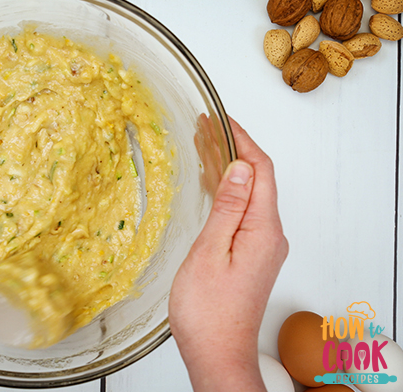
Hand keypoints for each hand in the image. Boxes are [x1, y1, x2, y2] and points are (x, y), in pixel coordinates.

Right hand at [169, 118, 287, 391]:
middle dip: (234, 149)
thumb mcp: (210, 253)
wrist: (216, 353)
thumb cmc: (207, 311)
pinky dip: (228, 192)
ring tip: (203, 147)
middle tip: (205, 127)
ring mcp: (262, 247)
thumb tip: (240, 168)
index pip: (261, 171)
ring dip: (229, 169)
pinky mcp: (252, 257)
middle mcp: (270, 236)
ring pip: (250, 195)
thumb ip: (228, 208)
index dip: (242, 140)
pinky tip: (211, 185)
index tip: (220, 119)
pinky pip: (244, 213)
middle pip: (258, 180)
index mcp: (263, 231)